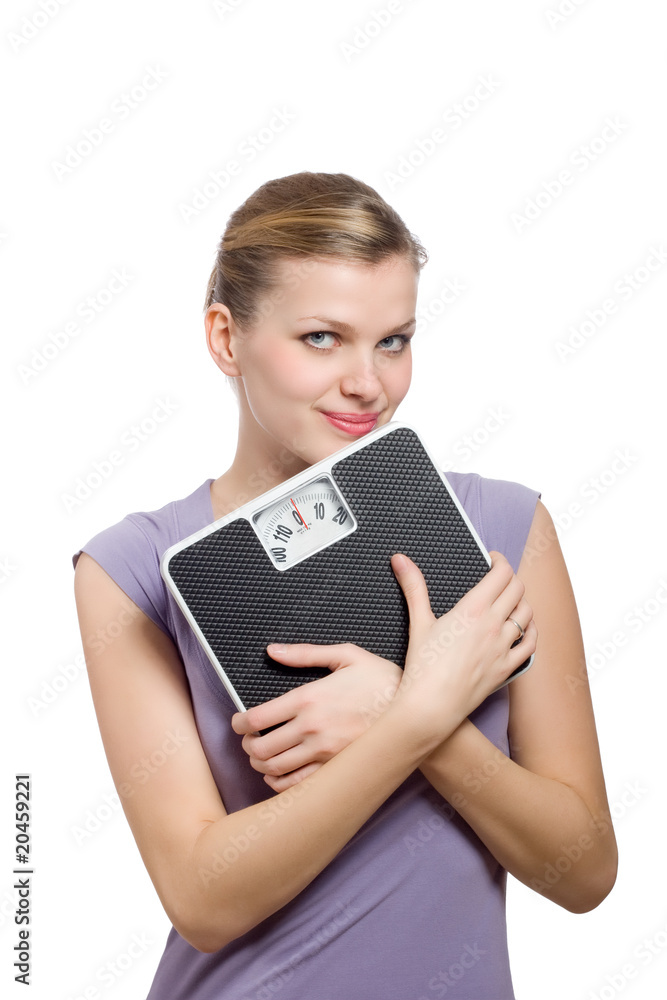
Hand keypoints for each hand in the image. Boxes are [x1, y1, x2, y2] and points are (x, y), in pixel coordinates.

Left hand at [231, 644, 401, 791]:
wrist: (416, 710)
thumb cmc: (383, 679)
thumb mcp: (346, 655)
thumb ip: (305, 653)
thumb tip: (274, 651)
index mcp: (309, 698)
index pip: (256, 718)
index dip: (239, 723)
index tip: (238, 721)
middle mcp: (312, 728)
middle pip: (260, 748)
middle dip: (246, 745)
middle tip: (248, 738)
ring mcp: (324, 752)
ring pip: (274, 768)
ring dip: (260, 764)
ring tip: (261, 754)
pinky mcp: (336, 768)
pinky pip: (297, 785)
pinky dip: (279, 783)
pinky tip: (277, 773)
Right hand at [388, 549, 536, 748]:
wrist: (430, 707)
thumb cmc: (422, 667)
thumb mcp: (418, 622)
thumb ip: (413, 586)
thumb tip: (400, 559)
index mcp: (473, 610)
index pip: (501, 574)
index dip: (500, 561)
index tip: (493, 559)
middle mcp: (493, 626)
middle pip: (518, 589)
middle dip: (510, 578)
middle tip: (499, 577)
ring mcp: (503, 648)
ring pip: (527, 614)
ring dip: (522, 601)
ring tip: (511, 599)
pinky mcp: (507, 668)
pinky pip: (531, 644)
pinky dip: (531, 631)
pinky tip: (524, 628)